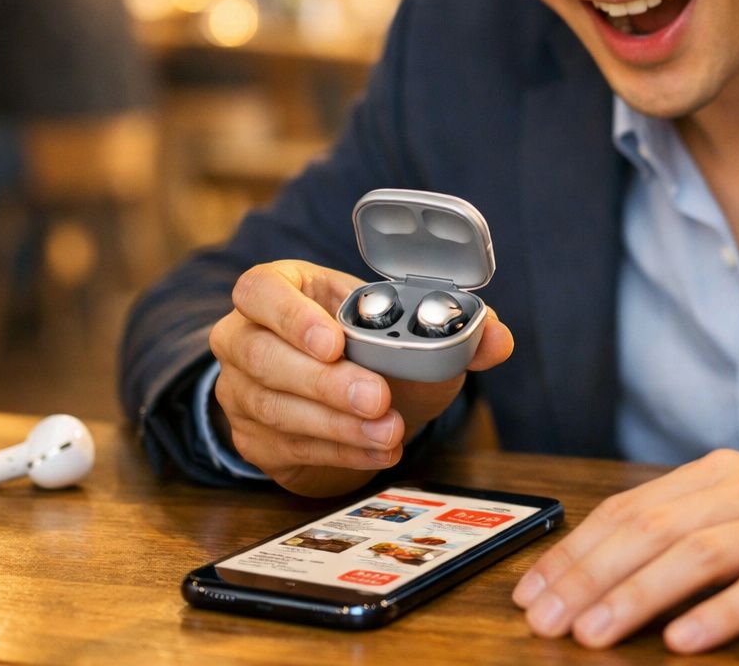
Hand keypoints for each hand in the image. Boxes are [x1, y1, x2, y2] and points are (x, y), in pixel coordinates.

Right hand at [209, 259, 513, 496]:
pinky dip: (339, 450)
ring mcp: (241, 390)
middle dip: (326, 382)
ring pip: (277, 408)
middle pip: (266, 357)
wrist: (346, 397)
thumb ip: (456, 328)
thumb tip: (497, 336)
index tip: (334, 340)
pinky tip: (376, 449)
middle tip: (377, 397)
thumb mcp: (405, 327)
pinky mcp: (254, 439)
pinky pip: (290, 447)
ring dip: (338, 424)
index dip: (290, 315)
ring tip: (389, 430)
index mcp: (277, 289)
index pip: (258, 291)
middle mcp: (246, 337)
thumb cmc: (370, 346)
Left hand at [512, 450, 738, 652]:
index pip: (631, 509)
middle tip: (543, 620)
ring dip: (638, 595)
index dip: (575, 550)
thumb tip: (613, 565)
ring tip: (594, 634)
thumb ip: (694, 525)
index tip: (532, 591)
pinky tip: (685, 639)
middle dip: (588, 577)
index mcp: (721, 475)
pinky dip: (720, 613)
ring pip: (697, 555)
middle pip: (651, 530)